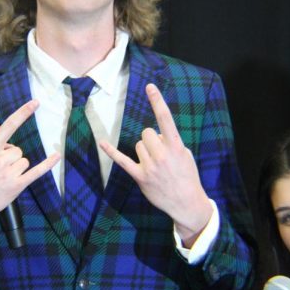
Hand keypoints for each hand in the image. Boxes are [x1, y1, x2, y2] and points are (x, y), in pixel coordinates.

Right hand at [0, 99, 60, 240]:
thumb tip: (5, 144)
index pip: (9, 126)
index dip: (23, 113)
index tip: (35, 102)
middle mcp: (0, 159)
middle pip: (17, 150)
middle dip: (10, 158)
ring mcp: (9, 173)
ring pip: (23, 161)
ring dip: (16, 167)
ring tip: (3, 178)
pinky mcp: (16, 185)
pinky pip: (36, 171)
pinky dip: (47, 164)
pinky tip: (56, 156)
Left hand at [99, 83, 212, 243]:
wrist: (186, 203)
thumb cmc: (187, 176)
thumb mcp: (185, 155)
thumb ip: (171, 142)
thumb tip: (156, 136)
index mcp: (176, 146)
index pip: (165, 119)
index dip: (157, 101)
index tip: (149, 87)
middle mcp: (162, 155)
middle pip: (146, 132)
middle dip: (152, 139)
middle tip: (160, 153)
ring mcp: (150, 166)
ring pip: (138, 145)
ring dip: (145, 150)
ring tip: (156, 165)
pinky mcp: (140, 176)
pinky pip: (122, 160)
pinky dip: (111, 151)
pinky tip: (102, 143)